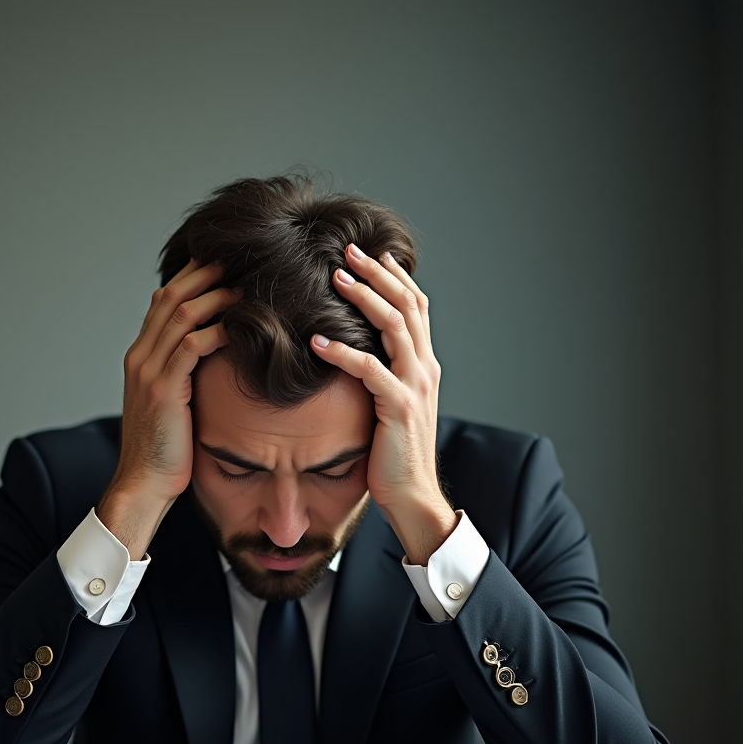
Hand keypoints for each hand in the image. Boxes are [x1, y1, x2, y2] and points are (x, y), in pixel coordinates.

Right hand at [98, 261, 237, 558]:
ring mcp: (148, 371)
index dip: (194, 278)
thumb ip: (186, 376)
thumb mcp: (174, 404)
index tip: (225, 265)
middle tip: (239, 260)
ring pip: (181, 314)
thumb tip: (219, 358)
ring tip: (245, 286)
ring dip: (215, 296)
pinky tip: (240, 326)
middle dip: (206, 274)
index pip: (165, 301)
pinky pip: (190, 346)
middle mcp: (140, 356)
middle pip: (172, 296)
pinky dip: (216, 330)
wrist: (143, 484)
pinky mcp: (163, 389)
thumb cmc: (166, 450)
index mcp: (141, 356)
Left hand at [310, 244, 456, 564]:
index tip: (370, 253)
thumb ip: (383, 374)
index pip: (415, 307)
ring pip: (393, 328)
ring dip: (363, 298)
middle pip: (405, 306)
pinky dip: (343, 352)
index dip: (394, 277)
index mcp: (423, 364)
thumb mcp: (392, 404)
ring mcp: (415, 386)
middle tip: (347, 249)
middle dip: (376, 274)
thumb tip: (359, 352)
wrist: (412, 494)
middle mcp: (424, 368)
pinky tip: (318, 340)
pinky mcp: (398, 408)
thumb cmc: (394, 453)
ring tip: (334, 277)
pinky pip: (370, 371)